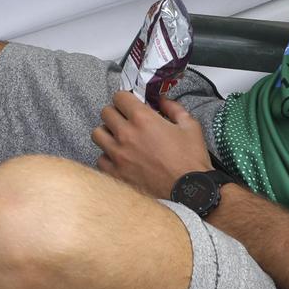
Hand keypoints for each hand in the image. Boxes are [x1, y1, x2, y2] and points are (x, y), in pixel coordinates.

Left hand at [91, 90, 212, 198]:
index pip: (119, 97)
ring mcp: (118, 155)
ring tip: (120, 139)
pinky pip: (100, 159)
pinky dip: (108, 157)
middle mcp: (126, 134)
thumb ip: (173, 108)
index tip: (131, 104)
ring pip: (98, 134)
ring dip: (108, 133)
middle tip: (126, 120)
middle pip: (105, 113)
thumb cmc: (191, 160)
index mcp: (143, 119)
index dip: (126, 98)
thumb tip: (162, 100)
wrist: (190, 191)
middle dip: (116, 113)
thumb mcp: (190, 126)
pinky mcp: (116, 173)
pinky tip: (120, 159)